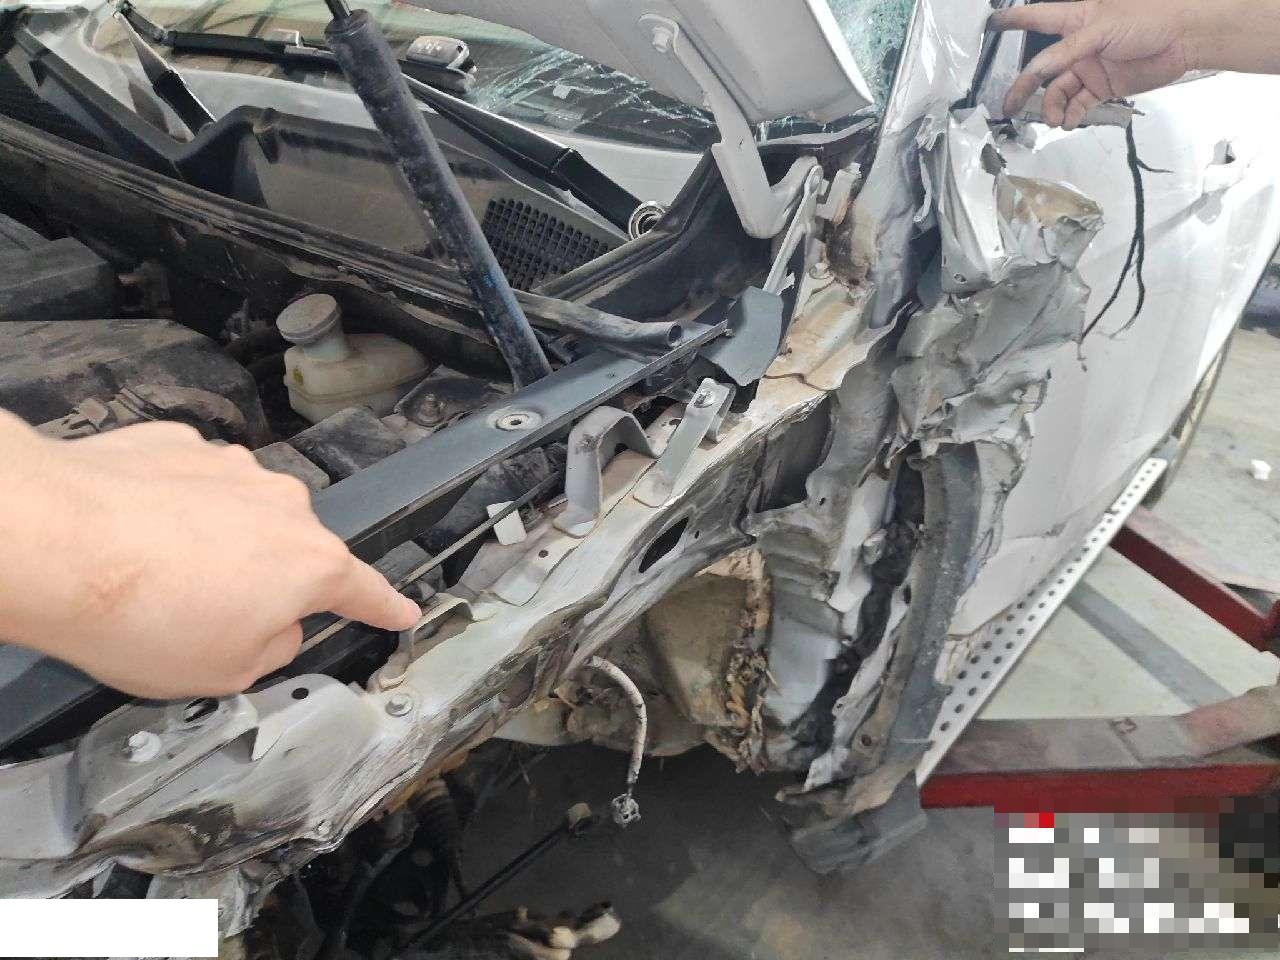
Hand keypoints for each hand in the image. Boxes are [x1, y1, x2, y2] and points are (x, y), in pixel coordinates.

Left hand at [0, 413, 419, 697]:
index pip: (365, 592)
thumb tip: (272, 626)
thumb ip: (272, 650)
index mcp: (310, 565)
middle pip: (290, 554)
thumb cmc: (138, 612)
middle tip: (204, 620)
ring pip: (238, 517)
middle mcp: (283, 506)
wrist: (52, 543)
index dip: (386, 607)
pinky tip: (131, 541)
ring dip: (212, 547)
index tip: (403, 609)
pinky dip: (170, 513)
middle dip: (260, 584)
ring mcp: (230, 468)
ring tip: (154, 581)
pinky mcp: (177, 448)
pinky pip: (189, 488)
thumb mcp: (225, 673)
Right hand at [991, 0, 1201, 128]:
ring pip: (1058, 92)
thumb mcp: (1101, 29)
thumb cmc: (1148, 18)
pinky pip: (1078, 104)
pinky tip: (1069, 121)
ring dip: (1052, 107)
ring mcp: (1089, 67)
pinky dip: (1071, 115)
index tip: (990, 24)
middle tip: (1009, 106)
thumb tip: (1037, 70)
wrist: (1184, 39)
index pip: (1036, 18)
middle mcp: (1078, 46)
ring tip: (1054, 119)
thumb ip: (1066, 51)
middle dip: (1024, 87)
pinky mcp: (1103, 86)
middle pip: (1042, 69)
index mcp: (1075, 20)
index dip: (1013, 21)